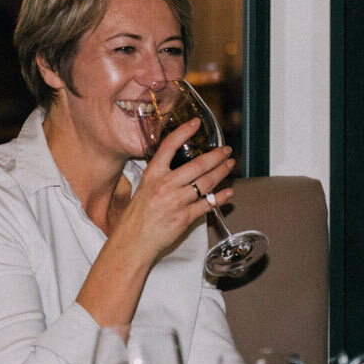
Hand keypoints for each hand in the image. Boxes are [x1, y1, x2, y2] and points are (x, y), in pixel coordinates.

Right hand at [111, 119, 235, 267]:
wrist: (134, 240)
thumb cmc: (137, 215)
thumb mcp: (144, 187)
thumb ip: (162, 176)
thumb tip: (183, 167)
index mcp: (152, 174)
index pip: (169, 146)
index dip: (184, 132)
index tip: (196, 123)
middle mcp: (165, 185)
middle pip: (198, 165)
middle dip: (216, 156)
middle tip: (226, 150)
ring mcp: (177, 201)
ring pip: (206, 183)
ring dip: (221, 172)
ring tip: (229, 165)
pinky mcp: (185, 217)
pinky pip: (208, 204)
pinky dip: (220, 197)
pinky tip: (228, 192)